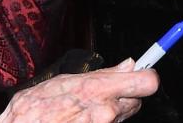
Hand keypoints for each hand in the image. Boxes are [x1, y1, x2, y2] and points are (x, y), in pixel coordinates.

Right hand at [0, 59, 158, 122]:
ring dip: (110, 112)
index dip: (146, 76)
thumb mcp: (63, 81)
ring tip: (83, 110)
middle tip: (101, 95)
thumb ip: (102, 74)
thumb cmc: (35, 109)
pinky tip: (80, 120)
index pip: (146, 82)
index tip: (143, 73)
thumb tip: (129, 64)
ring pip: (122, 116)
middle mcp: (106, 112)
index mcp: (98, 90)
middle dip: (124, 97)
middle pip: (136, 102)